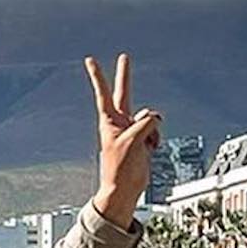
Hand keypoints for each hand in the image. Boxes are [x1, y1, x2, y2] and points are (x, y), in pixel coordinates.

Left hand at [85, 55, 160, 228]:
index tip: (90, 60)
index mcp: (110, 121)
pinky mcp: (142, 140)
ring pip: (149, 117)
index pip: (103, 93)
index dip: (98, 76)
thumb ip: (146, 122)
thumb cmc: (120, 168)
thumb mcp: (133, 140)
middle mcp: (120, 122)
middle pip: (124, 94)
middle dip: (125, 76)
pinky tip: (151, 149)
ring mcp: (132, 130)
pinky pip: (155, 130)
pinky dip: (156, 138)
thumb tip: (156, 118)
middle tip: (124, 58)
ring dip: (153, 129)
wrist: (124, 189)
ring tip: (146, 145)